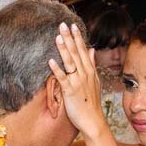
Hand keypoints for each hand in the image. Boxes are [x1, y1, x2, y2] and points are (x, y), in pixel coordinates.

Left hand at [48, 22, 107, 138]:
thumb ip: (92, 64)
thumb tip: (91, 50)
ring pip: (70, 62)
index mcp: (89, 71)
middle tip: (62, 24)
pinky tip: (51, 60)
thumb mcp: (95, 81)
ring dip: (63, 49)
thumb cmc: (92, 103)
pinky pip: (62, 78)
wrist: (93, 121)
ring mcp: (78, 82)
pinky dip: (57, 69)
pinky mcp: (70, 91)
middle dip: (69, 38)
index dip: (77, 38)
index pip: (83, 51)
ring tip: (57, 37)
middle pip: (76, 53)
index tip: (73, 25)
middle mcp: (84, 74)